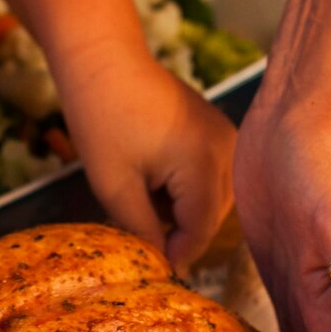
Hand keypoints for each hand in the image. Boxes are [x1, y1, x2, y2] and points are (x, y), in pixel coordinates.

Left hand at [60, 54, 235, 274]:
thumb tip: (163, 266)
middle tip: (140, 234)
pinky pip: (210, 178)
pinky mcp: (217, 132)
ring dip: (180, 212)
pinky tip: (152, 180)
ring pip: (212, 200)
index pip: (201, 230)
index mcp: (205, 163)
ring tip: (142, 199)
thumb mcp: (116, 187)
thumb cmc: (103, 119)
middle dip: (179, 233)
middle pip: (211, 217)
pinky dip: (184, 191)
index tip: (152, 270)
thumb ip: (144, 231)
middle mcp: (227, 151)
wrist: (104, 62)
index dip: (177, 255)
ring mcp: (226, 139)